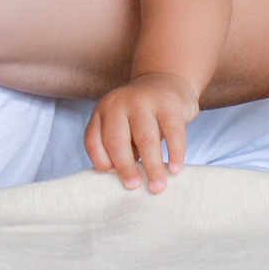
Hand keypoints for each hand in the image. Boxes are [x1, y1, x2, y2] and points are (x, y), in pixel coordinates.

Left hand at [85, 71, 200, 192]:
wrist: (166, 83)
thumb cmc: (141, 117)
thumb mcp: (123, 127)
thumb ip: (121, 148)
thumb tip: (127, 181)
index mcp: (102, 112)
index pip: (93, 140)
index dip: (101, 161)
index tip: (114, 177)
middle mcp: (118, 103)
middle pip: (116, 140)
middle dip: (125, 167)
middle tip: (135, 187)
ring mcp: (143, 101)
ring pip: (145, 139)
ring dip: (152, 166)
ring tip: (158, 186)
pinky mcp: (169, 104)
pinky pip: (172, 133)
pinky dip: (174, 153)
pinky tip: (175, 169)